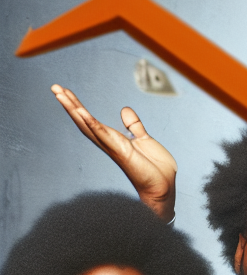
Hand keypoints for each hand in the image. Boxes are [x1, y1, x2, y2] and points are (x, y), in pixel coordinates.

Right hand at [51, 84, 176, 221]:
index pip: (90, 120)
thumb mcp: (145, 140)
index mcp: (114, 140)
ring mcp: (113, 147)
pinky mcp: (121, 151)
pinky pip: (103, 135)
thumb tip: (125, 109)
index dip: (77, 106)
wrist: (163, 188)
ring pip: (88, 125)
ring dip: (73, 109)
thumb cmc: (154, 169)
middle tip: (54, 87)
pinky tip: (81, 112)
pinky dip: (91, 123)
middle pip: (83, 121)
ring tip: (60, 94)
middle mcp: (109, 143)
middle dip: (68, 104)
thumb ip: (134, 126)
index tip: (66, 91)